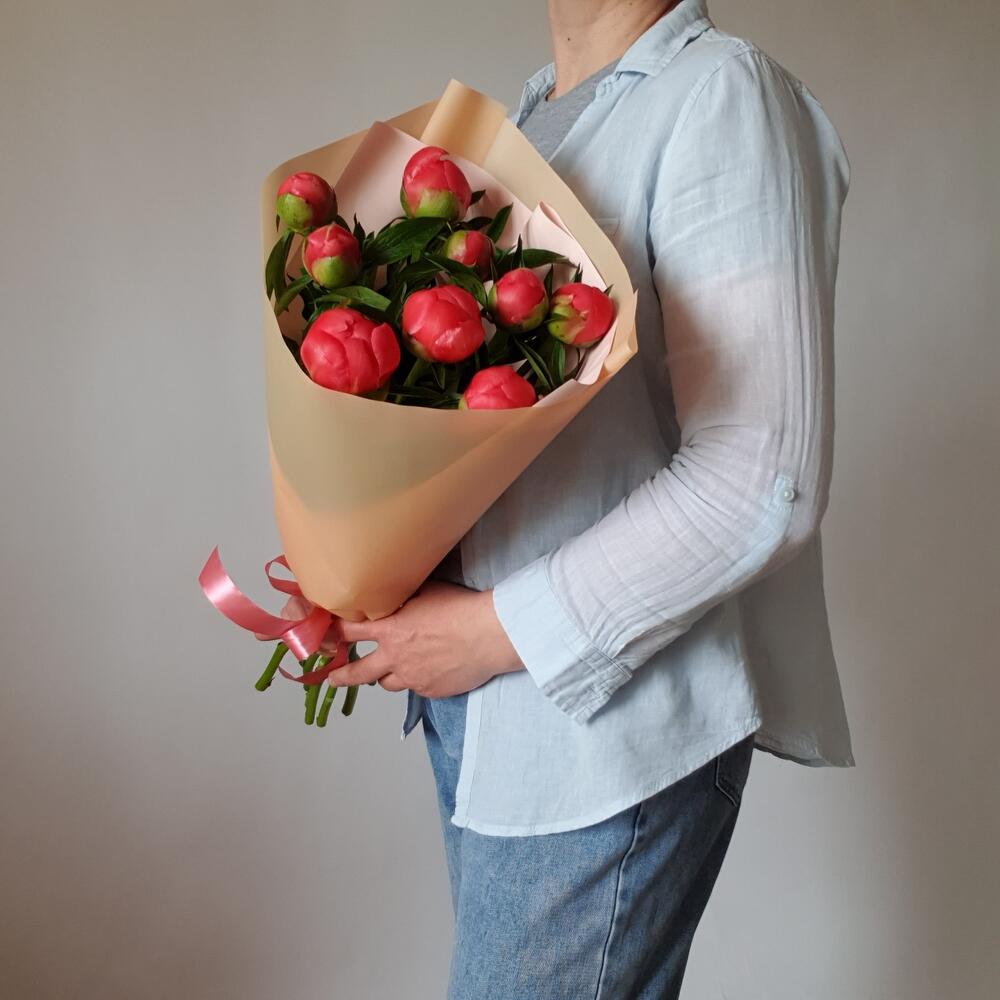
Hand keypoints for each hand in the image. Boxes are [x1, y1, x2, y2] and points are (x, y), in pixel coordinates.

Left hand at [323, 581, 524, 696]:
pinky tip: (430, 669)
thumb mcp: (426, 592)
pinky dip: (418, 680)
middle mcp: (396, 657)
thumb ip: (405, 599)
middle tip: (333, 677)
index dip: (336, 633)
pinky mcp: (431, 691)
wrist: (487, 635)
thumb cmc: (460, 608)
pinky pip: (417, 688)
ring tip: (391, 671)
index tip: (327, 636)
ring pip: (388, 684)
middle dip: (342, 675)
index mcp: (390, 630)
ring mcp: (413, 678)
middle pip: (359, 672)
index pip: (351, 632)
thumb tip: (395, 593)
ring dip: (386, 676)